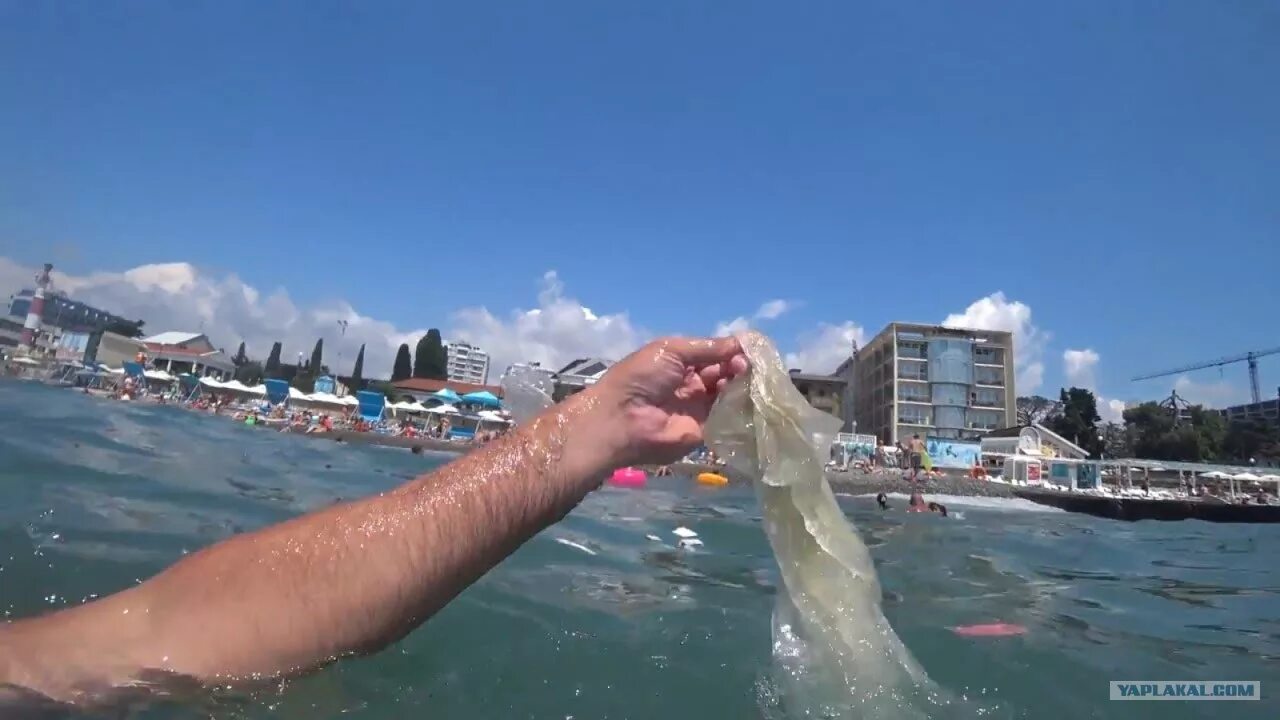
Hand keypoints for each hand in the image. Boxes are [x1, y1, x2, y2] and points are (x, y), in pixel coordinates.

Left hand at [589, 336, 748, 466]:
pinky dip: (740, 406)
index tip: (748, 349)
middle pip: (724, 373)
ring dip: (740, 384)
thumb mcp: (672, 350)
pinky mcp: (704, 430)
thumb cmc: (642, 377)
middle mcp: (691, 384)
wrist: (622, 420)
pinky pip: (727, 417)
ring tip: (746, 378)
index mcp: (680, 362)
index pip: (714, 354)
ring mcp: (699, 408)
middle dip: (738, 366)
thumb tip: (743, 343)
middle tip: (745, 366)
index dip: (731, 350)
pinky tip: (748, 396)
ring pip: (729, 393)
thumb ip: (708, 347)